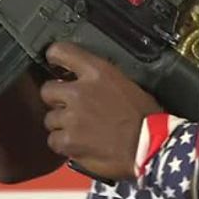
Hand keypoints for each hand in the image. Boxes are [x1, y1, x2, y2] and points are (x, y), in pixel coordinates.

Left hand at [40, 42, 161, 180]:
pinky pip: (54, 140)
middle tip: (70, 108)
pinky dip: (64, 144)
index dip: (55, 58)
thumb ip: (99, 79)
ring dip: (62, 124)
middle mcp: (79, 92)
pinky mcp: (69, 141)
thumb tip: (82, 80)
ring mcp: (72, 117)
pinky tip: (79, 144)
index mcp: (96, 72)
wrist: (151, 147)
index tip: (55, 63)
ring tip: (80, 130)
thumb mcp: (126, 83)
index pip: (60, 51)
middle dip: (56, 99)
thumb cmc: (145, 117)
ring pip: (50, 119)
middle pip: (47, 90)